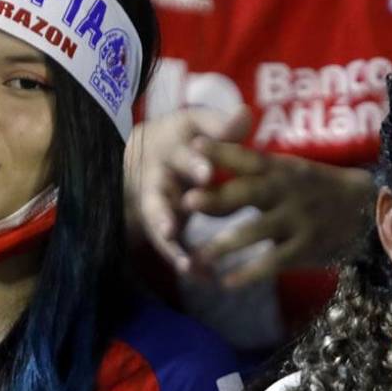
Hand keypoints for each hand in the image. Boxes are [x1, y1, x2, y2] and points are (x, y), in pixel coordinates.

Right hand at [126, 106, 250, 273]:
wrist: (146, 154)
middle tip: (172, 227)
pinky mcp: (161, 225)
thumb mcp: (198, 125)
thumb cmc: (182, 137)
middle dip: (164, 213)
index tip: (208, 172)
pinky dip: (183, 260)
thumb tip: (245, 114)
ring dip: (170, 246)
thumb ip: (221, 125)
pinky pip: (170, 245)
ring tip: (187, 265)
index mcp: (169, 149)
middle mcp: (156, 179)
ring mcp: (155, 205)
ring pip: (158, 227)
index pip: (181, 154)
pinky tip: (200, 276)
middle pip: (156, 197)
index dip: (193, 163)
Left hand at [180, 143, 373, 286]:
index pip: (249, 156)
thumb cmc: (314, 188)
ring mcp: (298, 220)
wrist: (368, 209)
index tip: (194, 143)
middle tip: (187, 201)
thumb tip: (207, 154)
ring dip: (224, 244)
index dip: (223, 150)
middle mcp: (288, 191)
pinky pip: (274, 262)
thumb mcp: (289, 169)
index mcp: (281, 168)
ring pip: (256, 232)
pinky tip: (226, 282)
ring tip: (196, 256)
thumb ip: (253, 167)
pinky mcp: (306, 247)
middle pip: (250, 192)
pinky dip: (249, 274)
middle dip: (218, 197)